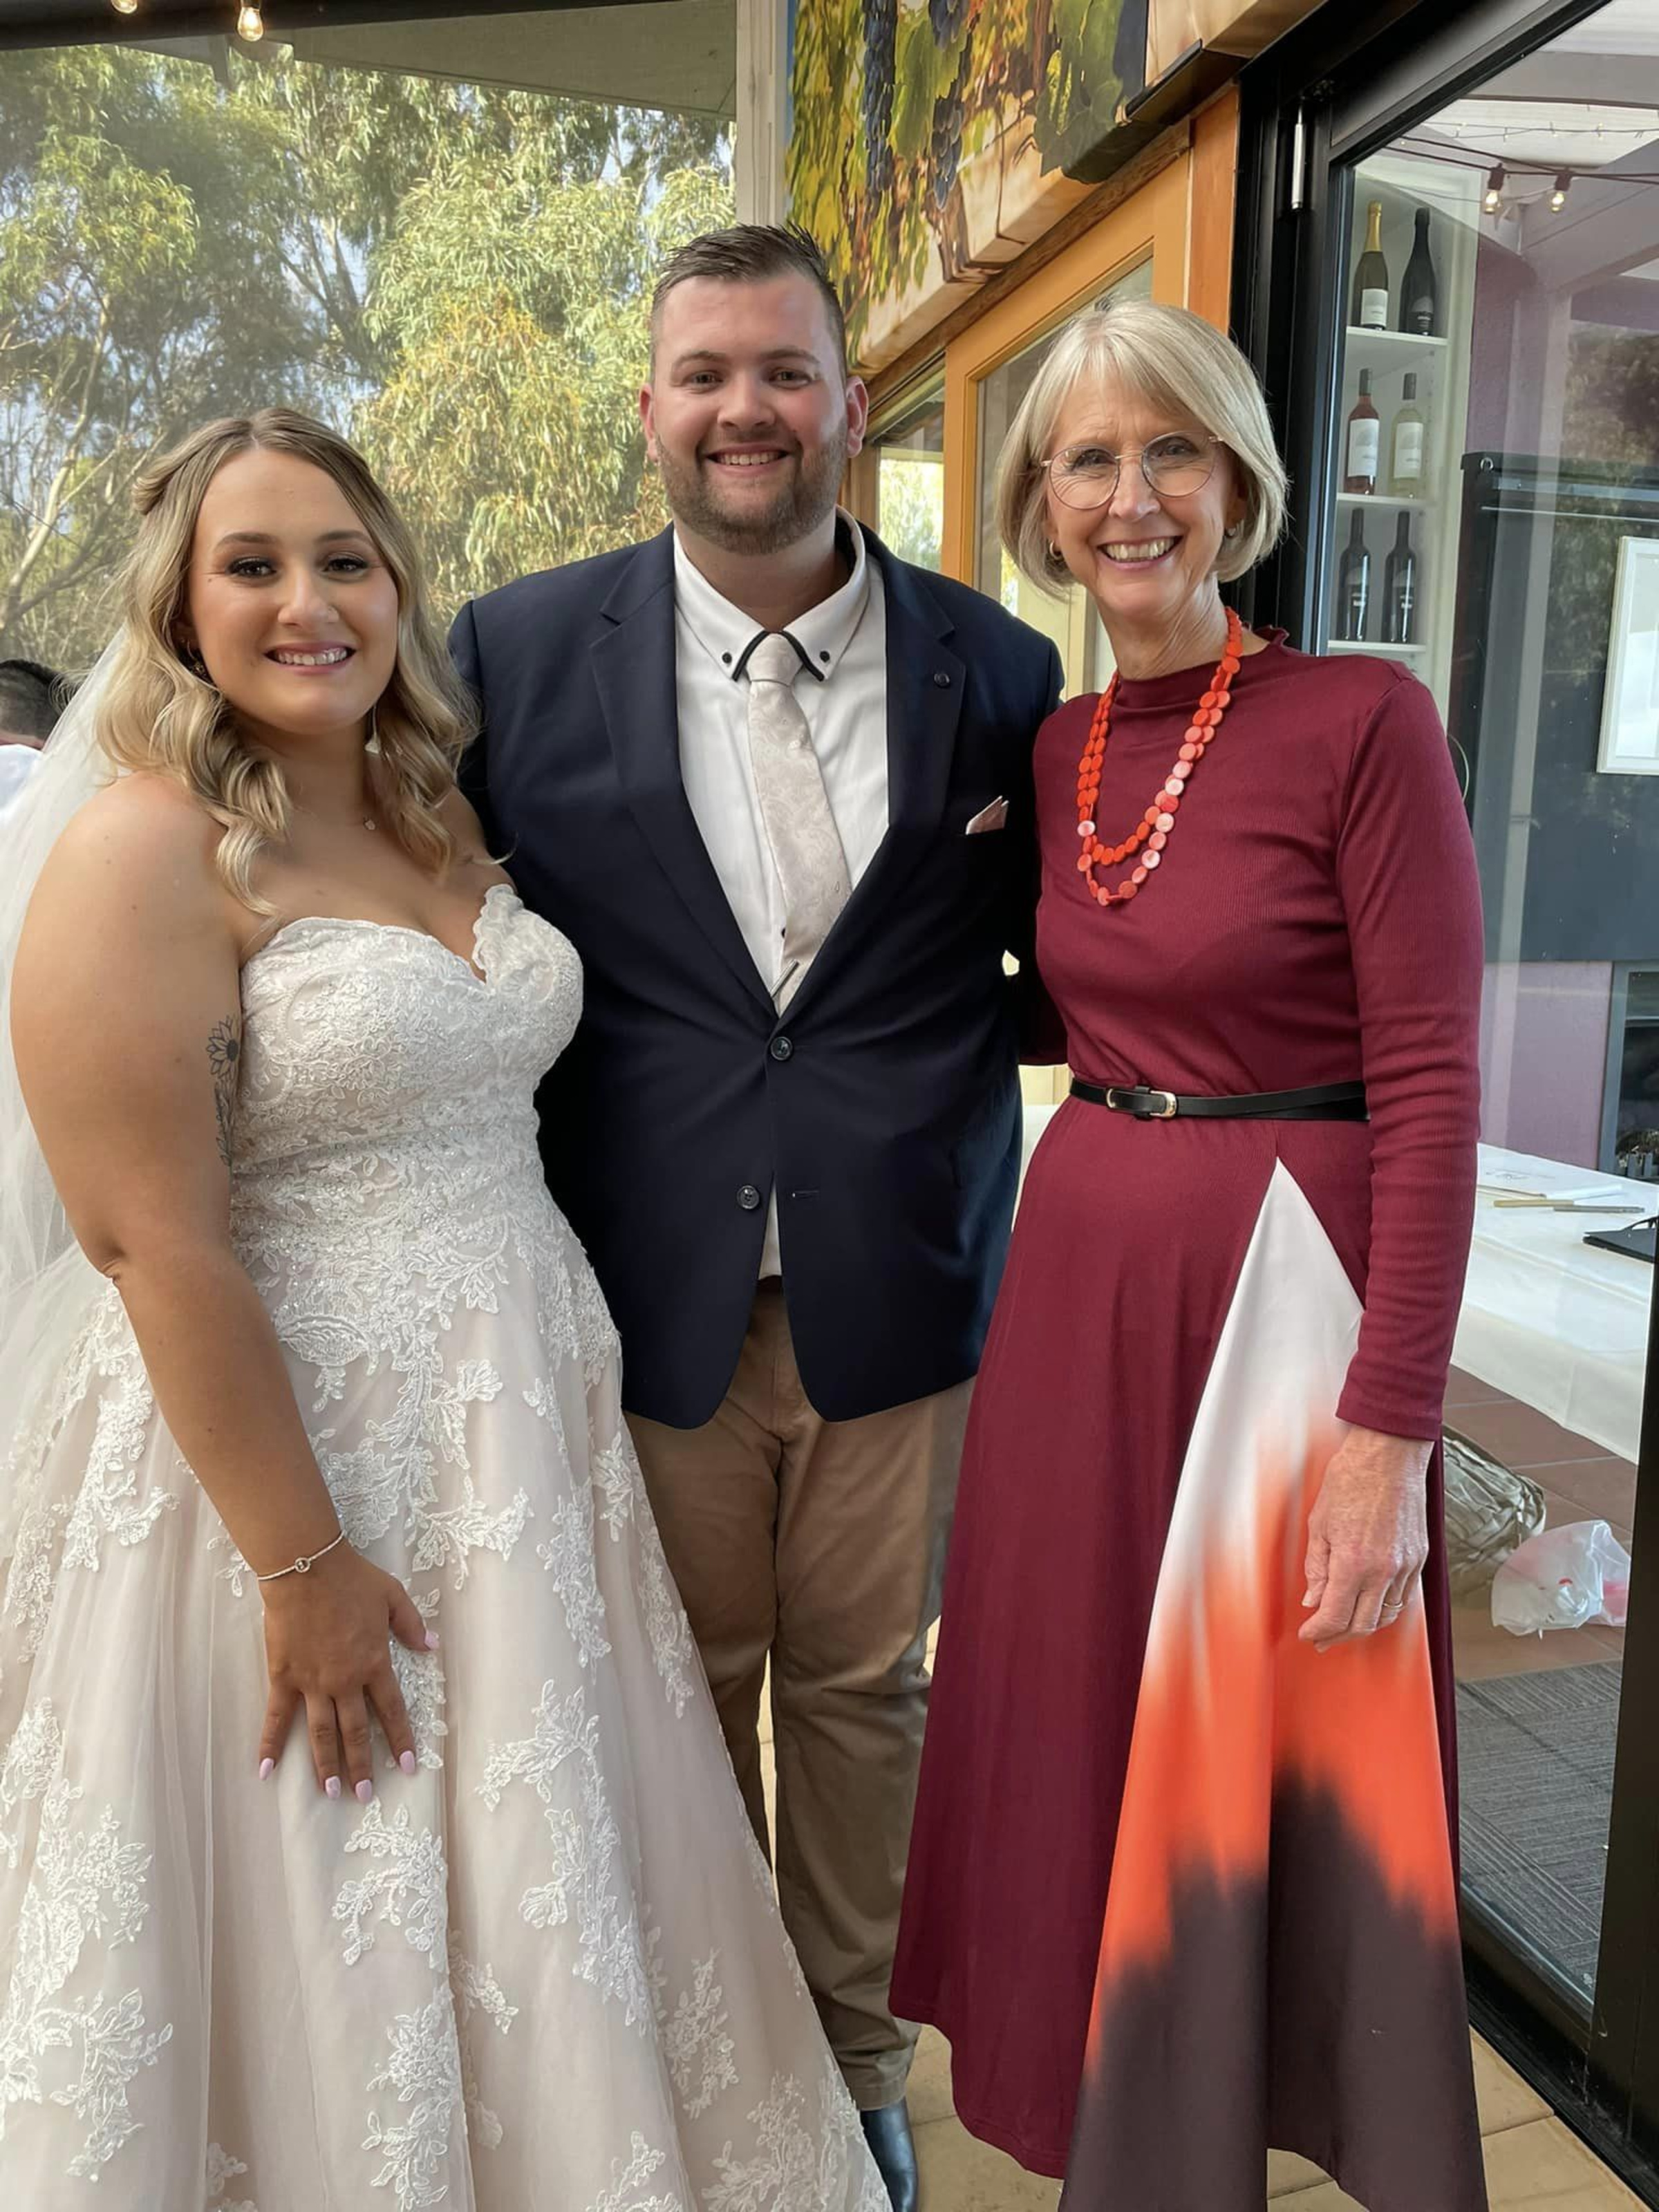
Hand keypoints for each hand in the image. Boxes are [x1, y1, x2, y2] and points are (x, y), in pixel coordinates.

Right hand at [257, 1540, 432, 1796]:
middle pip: (355, 1731)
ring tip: (330, 1792)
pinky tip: (265, 1771)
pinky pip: (276, 1718)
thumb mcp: (393, 1597)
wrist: (306, 1568)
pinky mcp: (283, 1678)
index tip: (407, 1766)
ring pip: (320, 1733)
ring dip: (325, 1765)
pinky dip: (269, 1745)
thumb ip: (412, 1625)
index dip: (400, 1740)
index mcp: (374, 1663)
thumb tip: (431, 1647)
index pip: (391, 1710)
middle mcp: (345, 1681)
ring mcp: (312, 1683)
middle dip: (361, 1766)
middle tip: (364, 1795)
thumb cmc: (352, 1579)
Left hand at [1299, 1425, 1431, 1651]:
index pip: (1334, 1616)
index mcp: (1353, 1563)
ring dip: (1364, 1626)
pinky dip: (1386, 1610)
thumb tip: (1314, 1599)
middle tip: (1322, 1638)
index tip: (1308, 1634)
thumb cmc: (1351, 1480)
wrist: (1388, 1456)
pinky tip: (1372, 1607)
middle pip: (1362, 1624)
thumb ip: (1316, 1567)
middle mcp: (1383, 1570)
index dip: (1319, 1631)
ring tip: (1345, 1627)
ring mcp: (1405, 1566)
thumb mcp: (1319, 1524)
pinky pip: (1404, 1598)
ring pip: (1387, 1616)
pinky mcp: (1419, 1558)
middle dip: (1338, 1636)